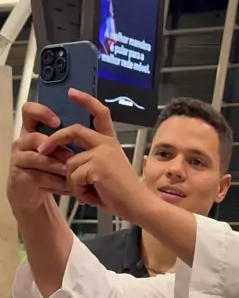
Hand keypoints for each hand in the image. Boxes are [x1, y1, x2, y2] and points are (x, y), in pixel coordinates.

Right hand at [7, 103, 71, 215]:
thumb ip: (70, 141)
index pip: (30, 111)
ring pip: (37, 157)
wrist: (34, 196)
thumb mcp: (61, 153)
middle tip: (71, 155)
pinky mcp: (19, 176)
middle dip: (55, 146)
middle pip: (33, 136)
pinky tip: (69, 186)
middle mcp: (24, 142)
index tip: (57, 122)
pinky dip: (56, 182)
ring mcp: (19, 158)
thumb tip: (91, 134)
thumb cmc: (51, 170)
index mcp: (33, 130)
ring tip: (71, 171)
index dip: (42, 112)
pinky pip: (38, 176)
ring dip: (56, 164)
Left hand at [37, 90, 148, 221]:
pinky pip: (74, 178)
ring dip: (74, 183)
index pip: (100, 113)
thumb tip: (67, 160)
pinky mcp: (97, 166)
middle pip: (74, 130)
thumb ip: (90, 161)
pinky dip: (79, 192)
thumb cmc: (122, 194)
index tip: (72, 92)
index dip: (85, 100)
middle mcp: (106, 143)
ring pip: (70, 163)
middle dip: (54, 139)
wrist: (138, 205)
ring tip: (89, 193)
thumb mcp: (107, 170)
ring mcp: (102, 153)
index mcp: (110, 142)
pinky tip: (92, 198)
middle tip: (41, 150)